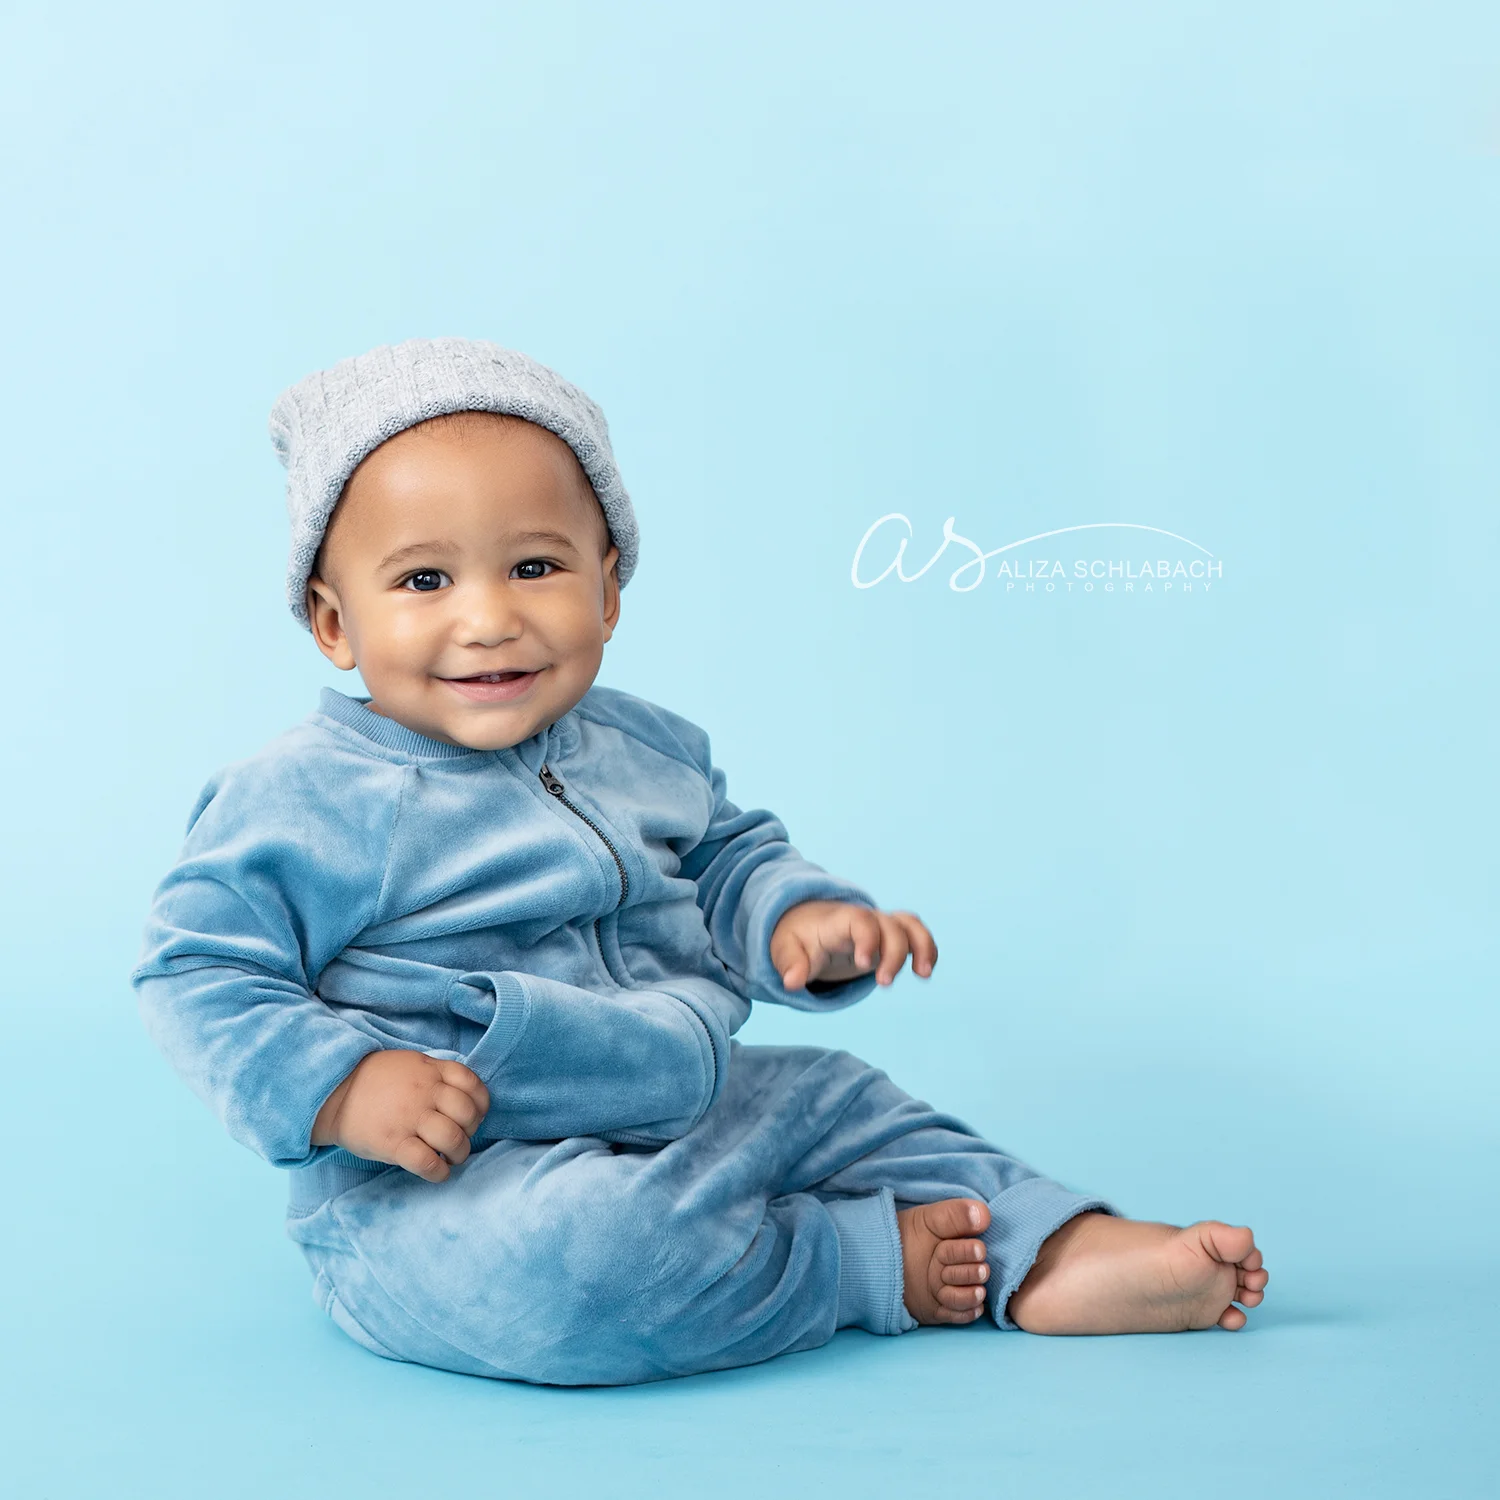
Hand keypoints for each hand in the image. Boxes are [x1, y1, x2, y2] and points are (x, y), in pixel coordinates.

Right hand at [311, 1050, 490, 1182]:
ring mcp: (410, 1118)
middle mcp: (425, 1093)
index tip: (473, 1116)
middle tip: (459, 1138)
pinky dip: (439, 1172)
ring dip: (459, 1153)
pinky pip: (428, 1162)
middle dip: (471, 1131)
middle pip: (468, 1114)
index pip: (473, 1086)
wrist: (333, 1093)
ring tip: (450, 1157)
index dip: (480, 1104)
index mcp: (431, 1072)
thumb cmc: (376, 1080)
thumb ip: (437, 1075)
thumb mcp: (411, 1064)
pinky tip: (437, 1171)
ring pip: (453, 1139)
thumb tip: (464, 1097)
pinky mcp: (393, 1143)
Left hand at [769, 900, 937, 991]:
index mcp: (839, 921)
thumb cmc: (798, 937)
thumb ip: (790, 964)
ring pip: (910, 925)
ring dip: (922, 946)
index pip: (860, 920)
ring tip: (923, 974)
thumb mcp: (784, 949)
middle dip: (894, 954)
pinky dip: (926, 948)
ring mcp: (879, 927)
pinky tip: (924, 972)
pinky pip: (916, 934)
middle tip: (884, 983)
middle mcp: (865, 920)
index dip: (867, 938)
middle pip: (890, 926)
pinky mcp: (889, 938)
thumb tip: (792, 983)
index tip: (863, 964)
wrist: (806, 922)